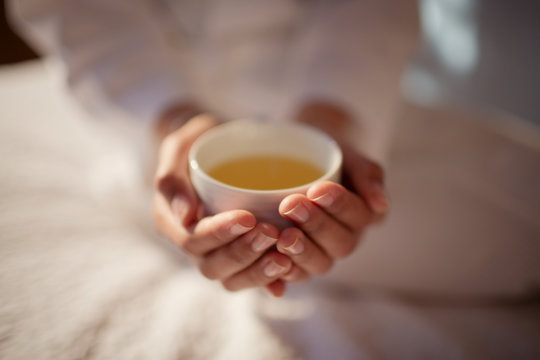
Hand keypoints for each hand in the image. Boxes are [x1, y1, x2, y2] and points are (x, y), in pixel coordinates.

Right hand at [152, 113, 292, 295]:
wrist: (225, 149)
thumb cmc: (201, 144)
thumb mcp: (180, 146)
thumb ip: (172, 176)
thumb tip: (185, 215)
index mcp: (172, 220)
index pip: (191, 239)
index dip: (219, 233)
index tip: (248, 217)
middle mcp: (193, 244)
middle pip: (213, 266)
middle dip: (243, 252)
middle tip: (271, 232)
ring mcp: (217, 254)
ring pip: (233, 279)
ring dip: (259, 271)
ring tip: (285, 257)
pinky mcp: (241, 257)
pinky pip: (252, 279)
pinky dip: (270, 281)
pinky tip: (290, 271)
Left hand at [275, 102, 388, 281]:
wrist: (296, 156)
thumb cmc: (325, 154)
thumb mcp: (347, 154)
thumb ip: (367, 173)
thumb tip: (379, 204)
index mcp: (364, 214)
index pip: (359, 216)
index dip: (339, 205)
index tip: (317, 189)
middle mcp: (346, 238)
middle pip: (340, 244)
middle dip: (316, 225)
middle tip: (291, 206)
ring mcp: (322, 253)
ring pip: (320, 264)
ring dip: (302, 252)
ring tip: (283, 236)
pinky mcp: (297, 263)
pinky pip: (295, 275)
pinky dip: (284, 275)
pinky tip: (272, 262)